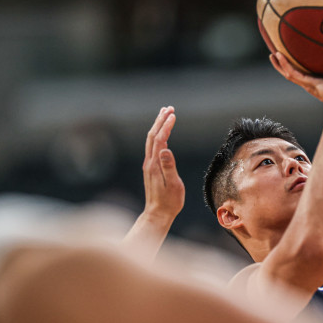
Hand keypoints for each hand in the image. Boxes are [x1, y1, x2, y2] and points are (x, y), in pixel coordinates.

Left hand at [142, 106, 184, 223]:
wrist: (157, 214)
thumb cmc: (169, 202)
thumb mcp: (173, 185)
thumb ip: (169, 167)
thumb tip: (165, 149)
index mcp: (155, 165)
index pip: (159, 140)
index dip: (166, 126)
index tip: (173, 114)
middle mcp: (149, 163)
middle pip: (152, 136)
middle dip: (160, 120)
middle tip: (169, 108)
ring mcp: (149, 165)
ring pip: (151, 140)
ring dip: (157, 126)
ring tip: (165, 115)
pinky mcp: (151, 169)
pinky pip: (152, 147)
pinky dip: (157, 135)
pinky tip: (162, 134)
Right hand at [269, 52, 322, 107]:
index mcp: (321, 85)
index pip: (307, 75)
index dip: (300, 69)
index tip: (296, 61)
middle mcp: (312, 85)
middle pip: (294, 74)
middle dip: (285, 66)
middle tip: (276, 56)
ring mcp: (308, 84)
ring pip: (289, 74)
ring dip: (280, 64)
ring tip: (272, 54)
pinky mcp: (307, 83)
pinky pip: (292, 73)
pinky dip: (284, 64)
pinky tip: (277, 55)